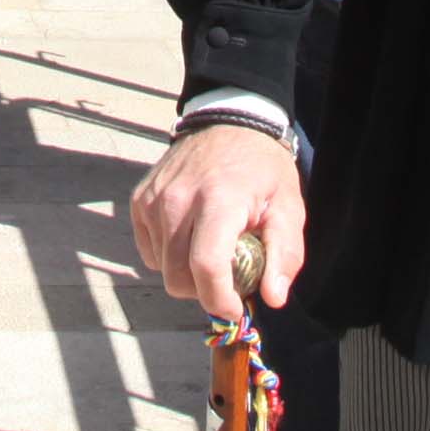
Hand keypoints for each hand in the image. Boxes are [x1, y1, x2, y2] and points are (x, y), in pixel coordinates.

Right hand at [131, 123, 303, 312]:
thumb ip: (285, 254)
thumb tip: (272, 298)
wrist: (229, 121)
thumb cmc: (262, 170)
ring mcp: (154, 199)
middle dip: (204, 292)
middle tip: (228, 278)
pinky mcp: (140, 199)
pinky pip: (148, 250)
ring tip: (210, 250)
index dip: (220, 301)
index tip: (236, 308)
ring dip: (186, 273)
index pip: (206, 267)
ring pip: (160, 267)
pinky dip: (168, 255)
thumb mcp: (289, 207)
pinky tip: (190, 236)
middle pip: (177, 277)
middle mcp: (178, 199)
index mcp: (219, 201)